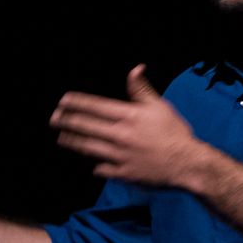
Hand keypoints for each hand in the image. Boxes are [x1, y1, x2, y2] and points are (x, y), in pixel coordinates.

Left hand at [51, 65, 202, 187]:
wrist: (188, 163)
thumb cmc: (175, 132)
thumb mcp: (160, 106)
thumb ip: (141, 89)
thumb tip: (135, 69)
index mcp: (128, 116)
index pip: (95, 106)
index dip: (76, 102)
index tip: (63, 101)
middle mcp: (120, 135)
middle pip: (85, 126)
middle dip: (66, 121)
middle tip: (54, 118)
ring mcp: (119, 156)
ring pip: (88, 147)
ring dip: (72, 142)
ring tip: (61, 138)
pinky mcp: (124, 173)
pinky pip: (102, 169)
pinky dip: (95, 166)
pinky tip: (89, 164)